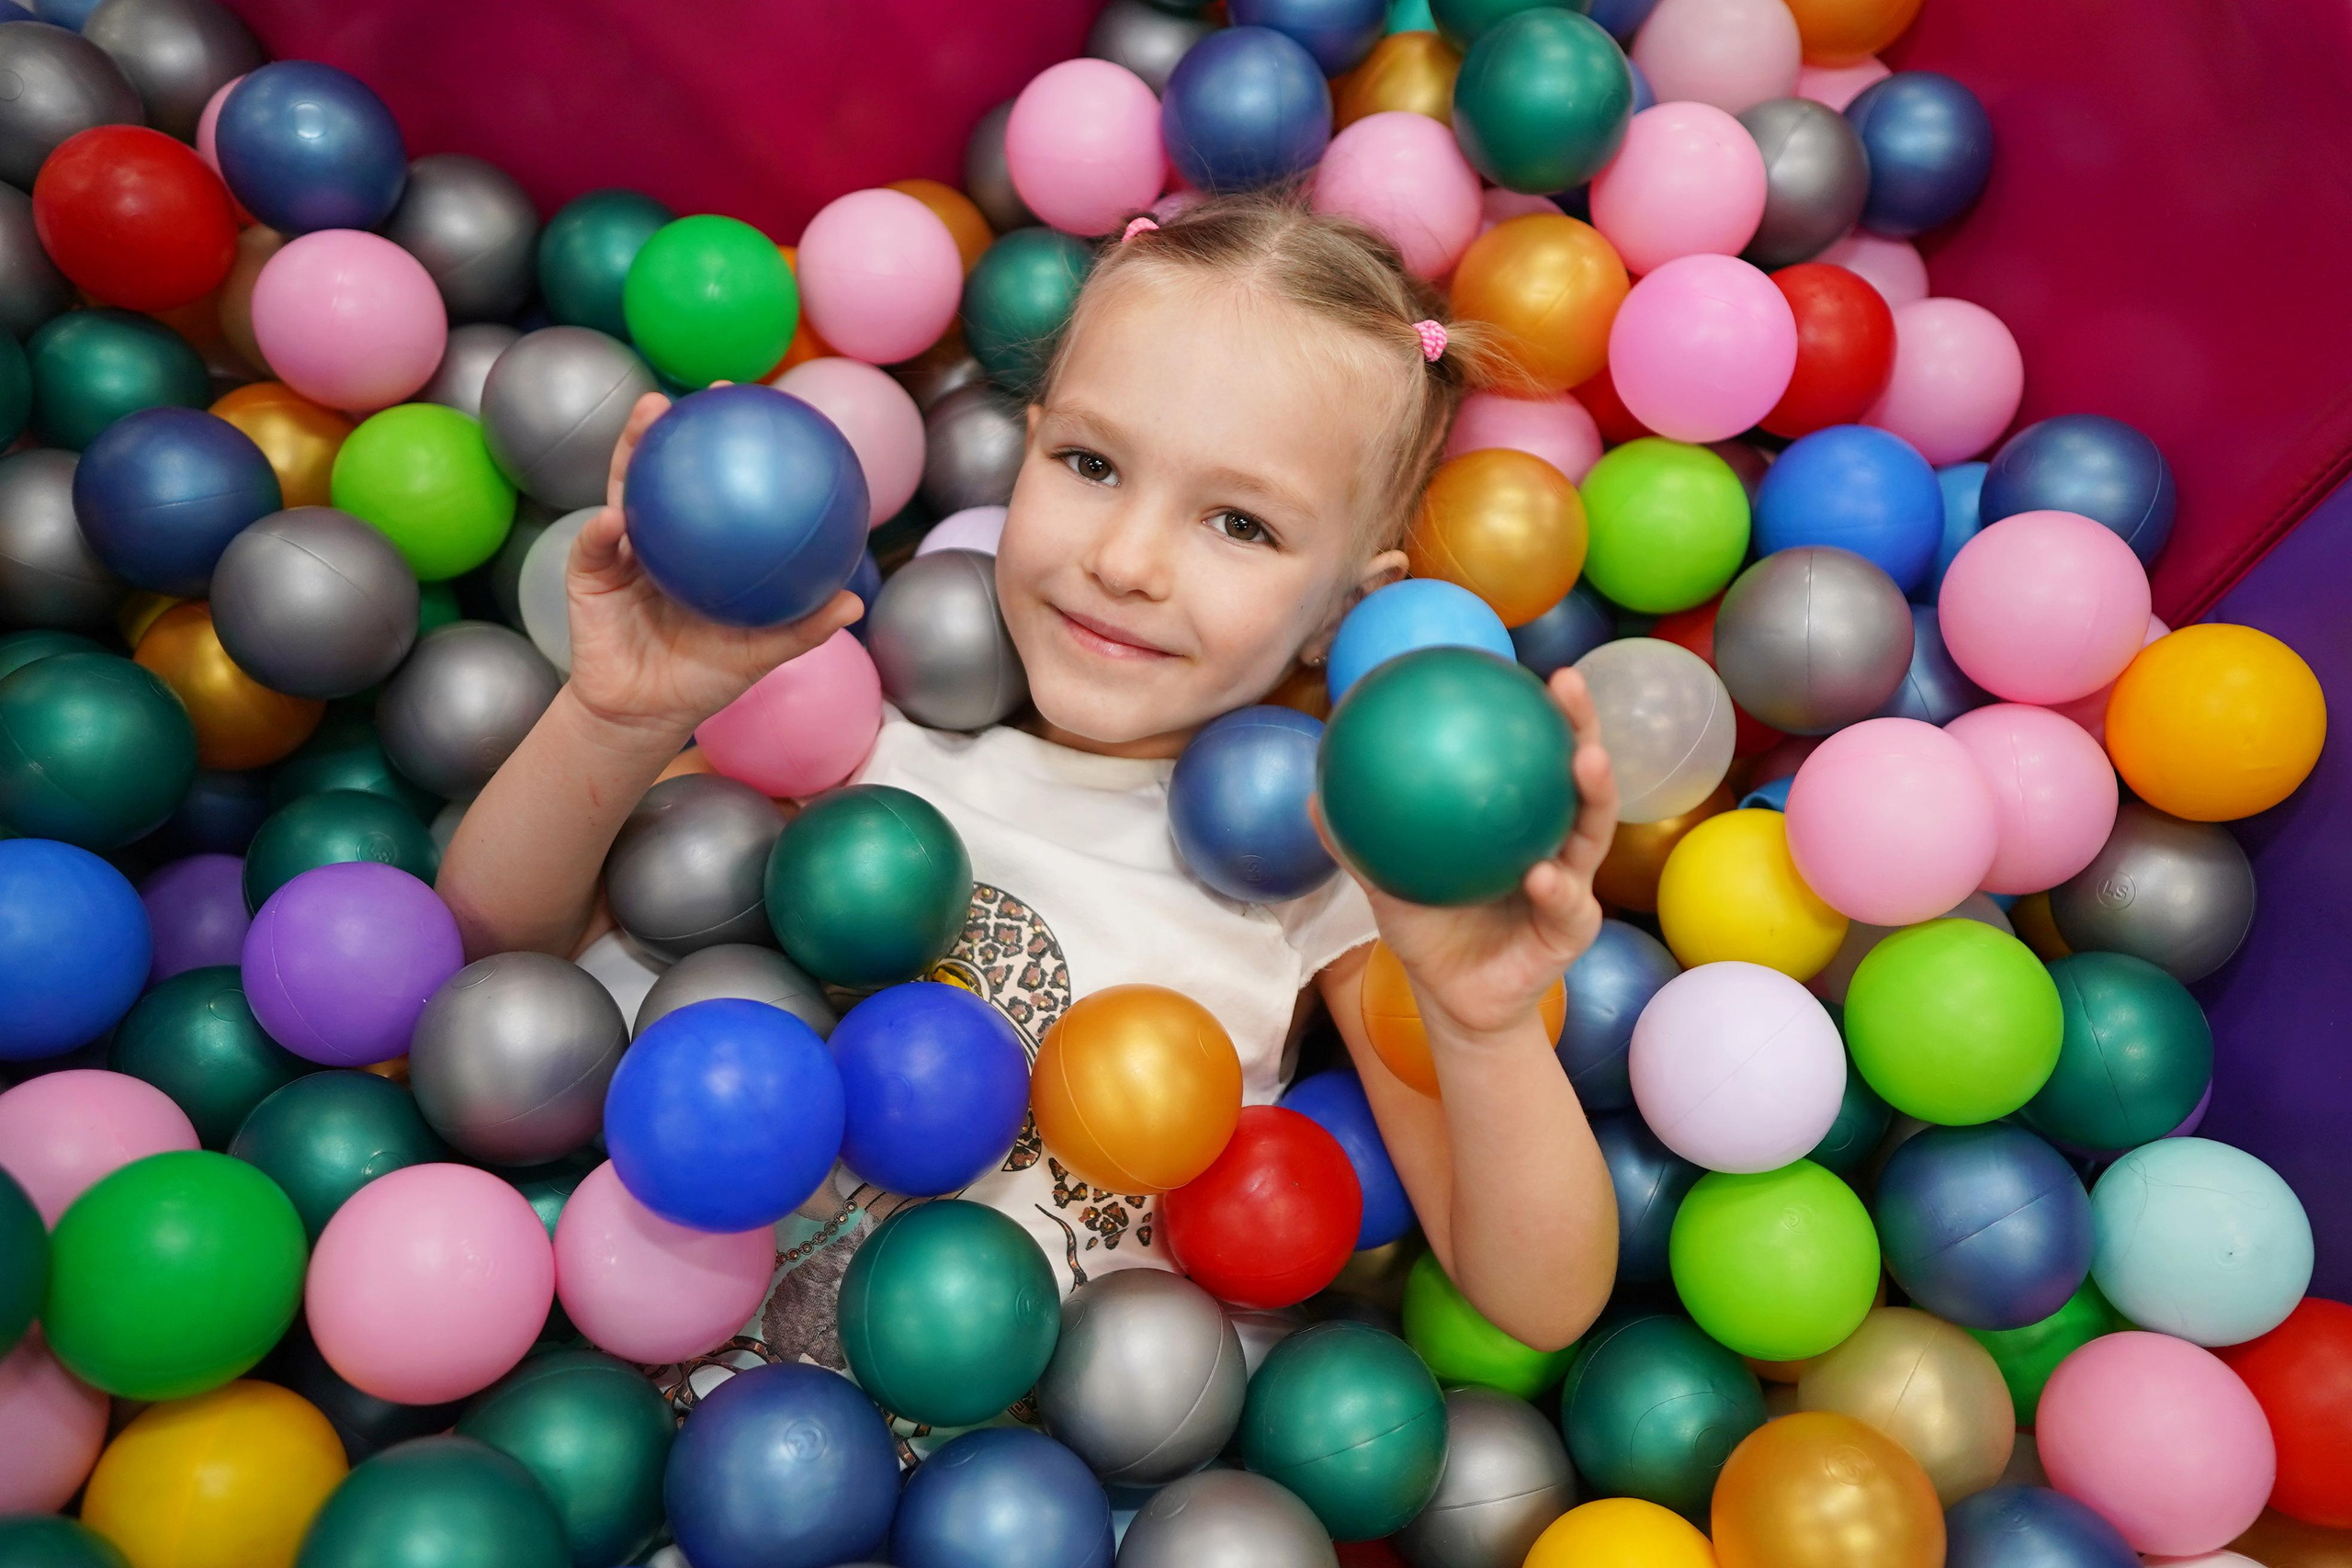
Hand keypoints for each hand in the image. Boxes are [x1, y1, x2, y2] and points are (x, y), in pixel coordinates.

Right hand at [564, 390, 862, 739]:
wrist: (644, 715)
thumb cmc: (704, 680)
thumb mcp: (760, 654)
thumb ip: (802, 628)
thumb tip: (854, 602)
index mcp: (699, 547)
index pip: (713, 487)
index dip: (730, 449)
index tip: (756, 411)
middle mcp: (659, 537)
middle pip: (665, 471)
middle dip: (676, 427)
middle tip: (699, 394)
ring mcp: (619, 550)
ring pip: (622, 489)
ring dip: (631, 450)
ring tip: (650, 416)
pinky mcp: (586, 574)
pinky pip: (591, 547)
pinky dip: (599, 531)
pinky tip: (612, 519)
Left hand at [1324, 667, 1620, 1042]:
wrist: (1455, 1002)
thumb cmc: (1430, 932)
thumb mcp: (1389, 883)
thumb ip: (1362, 840)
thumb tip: (1315, 791)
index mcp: (1521, 823)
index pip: (1536, 757)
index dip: (1538, 712)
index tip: (1526, 665)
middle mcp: (1556, 844)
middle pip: (1580, 777)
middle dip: (1582, 727)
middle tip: (1566, 687)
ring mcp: (1572, 884)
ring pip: (1592, 833)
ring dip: (1593, 794)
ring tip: (1584, 760)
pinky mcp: (1572, 932)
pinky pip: (1567, 907)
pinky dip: (1556, 888)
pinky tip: (1541, 873)